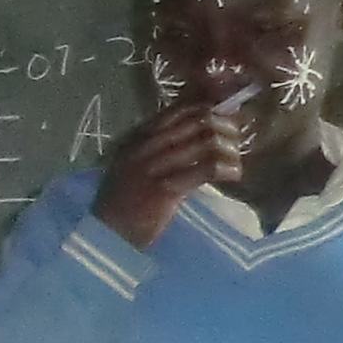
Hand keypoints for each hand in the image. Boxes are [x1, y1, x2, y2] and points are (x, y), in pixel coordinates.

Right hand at [92, 106, 242, 247]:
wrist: (107, 233)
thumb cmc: (124, 201)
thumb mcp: (135, 164)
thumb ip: (159, 147)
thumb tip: (198, 134)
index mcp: (138, 137)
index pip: (180, 109)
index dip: (209, 109)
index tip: (226, 117)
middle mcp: (146, 146)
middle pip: (198, 121)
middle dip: (224, 127)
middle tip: (236, 140)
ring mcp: (154, 166)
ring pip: (206, 141)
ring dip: (229, 149)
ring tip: (234, 161)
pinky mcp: (166, 188)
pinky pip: (207, 169)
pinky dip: (226, 169)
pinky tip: (233, 175)